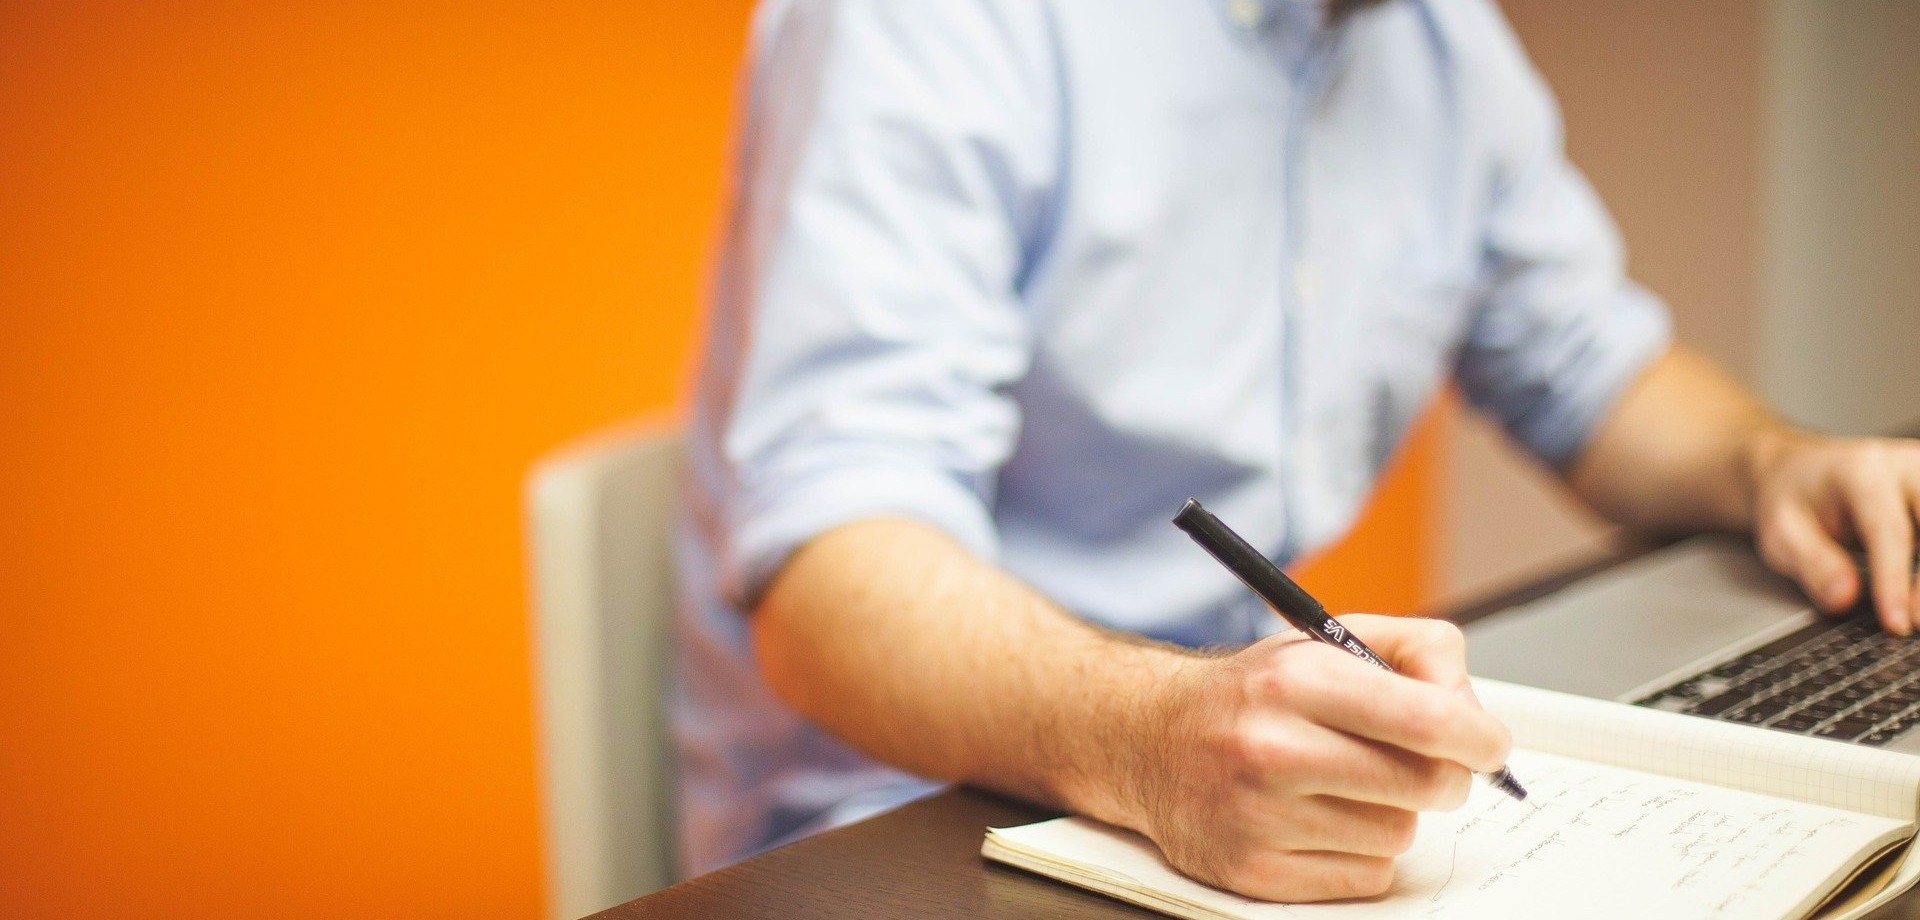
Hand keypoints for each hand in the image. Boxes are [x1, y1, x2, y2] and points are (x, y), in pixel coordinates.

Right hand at [1122, 616, 1509, 901]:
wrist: (1150, 738)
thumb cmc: (1254, 693)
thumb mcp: (1327, 640)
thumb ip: (1416, 651)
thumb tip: (1473, 709)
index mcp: (1295, 680)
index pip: (1427, 719)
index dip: (1479, 737)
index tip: (1488, 744)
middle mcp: (1272, 748)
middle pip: (1426, 785)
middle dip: (1444, 775)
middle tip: (1424, 763)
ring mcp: (1258, 816)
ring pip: (1398, 834)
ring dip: (1392, 813)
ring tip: (1347, 785)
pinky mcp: (1252, 872)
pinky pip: (1365, 877)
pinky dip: (1360, 853)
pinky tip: (1323, 820)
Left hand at [1750, 430, 1919, 633]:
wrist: (1800, 470)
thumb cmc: (1793, 500)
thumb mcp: (1780, 531)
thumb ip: (1812, 564)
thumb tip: (1844, 599)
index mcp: (1862, 471)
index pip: (1891, 530)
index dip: (1896, 581)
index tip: (1897, 624)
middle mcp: (1907, 467)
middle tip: (1915, 622)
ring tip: (1918, 613)